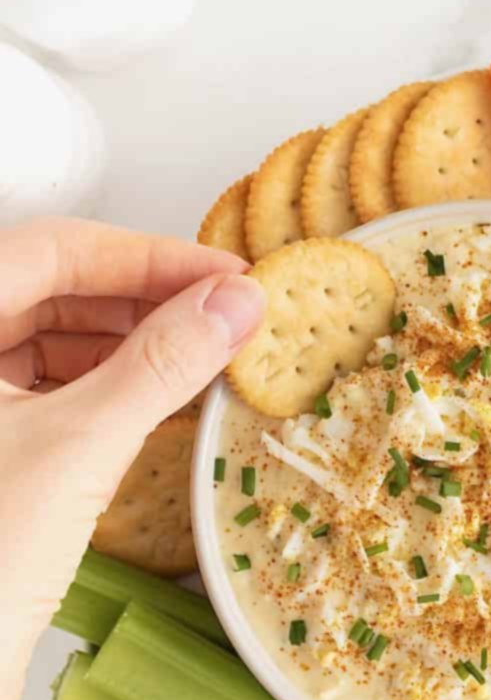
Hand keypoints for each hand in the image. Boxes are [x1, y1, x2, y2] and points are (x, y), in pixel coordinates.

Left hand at [0, 218, 263, 699]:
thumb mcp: (79, 449)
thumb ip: (160, 365)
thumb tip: (231, 306)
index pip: (51, 250)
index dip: (145, 254)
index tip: (224, 274)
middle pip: (52, 288)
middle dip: (145, 298)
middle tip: (227, 314)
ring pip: (53, 339)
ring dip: (134, 343)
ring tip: (209, 356)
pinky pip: (52, 390)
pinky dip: (111, 388)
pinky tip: (167, 399)